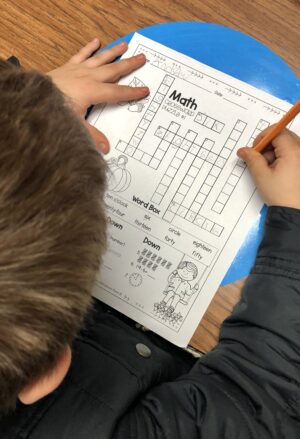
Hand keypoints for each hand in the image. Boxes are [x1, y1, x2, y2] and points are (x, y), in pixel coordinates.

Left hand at [48, 38, 148, 152]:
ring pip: (101, 59)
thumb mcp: (75, 125)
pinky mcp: (68, 66)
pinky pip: (82, 54)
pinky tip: (97, 41)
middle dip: (129, 65)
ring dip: (114, 52)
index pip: (118, 92)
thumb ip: (92, 136)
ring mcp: (78, 70)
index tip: (145, 90)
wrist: (34, 97)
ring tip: (125, 44)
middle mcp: (88, 77)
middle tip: (142, 58)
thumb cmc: (53, 111)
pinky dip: (89, 48)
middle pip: (114, 70)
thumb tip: (106, 148)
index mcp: (93, 92)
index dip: (132, 92)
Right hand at [237, 128, 299, 208]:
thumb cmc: (280, 195)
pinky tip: (277, 171)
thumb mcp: (261, 176)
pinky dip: (283, 157)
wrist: (293, 211)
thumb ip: (251, 159)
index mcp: (293, 152)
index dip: (263, 137)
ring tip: (269, 168)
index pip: (277, 131)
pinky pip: (294, 153)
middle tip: (260, 158)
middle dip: (269, 144)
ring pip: (288, 145)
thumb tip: (243, 150)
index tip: (255, 148)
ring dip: (276, 152)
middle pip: (284, 136)